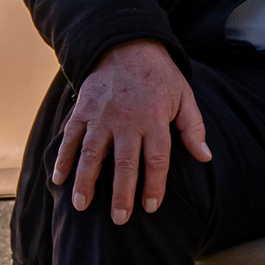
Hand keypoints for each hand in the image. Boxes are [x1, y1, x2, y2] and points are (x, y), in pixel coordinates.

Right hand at [52, 38, 210, 224]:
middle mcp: (127, 120)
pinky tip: (58, 179)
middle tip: (119, 219)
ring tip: (81, 205)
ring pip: (92, 154)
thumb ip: (193, 128)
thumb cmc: (159, 76)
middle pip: (125, 163)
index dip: (154, 185)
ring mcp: (101, 115)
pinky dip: (63, 158)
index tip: (151, 207)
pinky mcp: (82, 110)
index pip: (157, 159)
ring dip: (86, 181)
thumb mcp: (184, 96)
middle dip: (122, 193)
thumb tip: (205, 157)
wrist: (126, 44)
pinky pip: (71, 138)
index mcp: (155, 119)